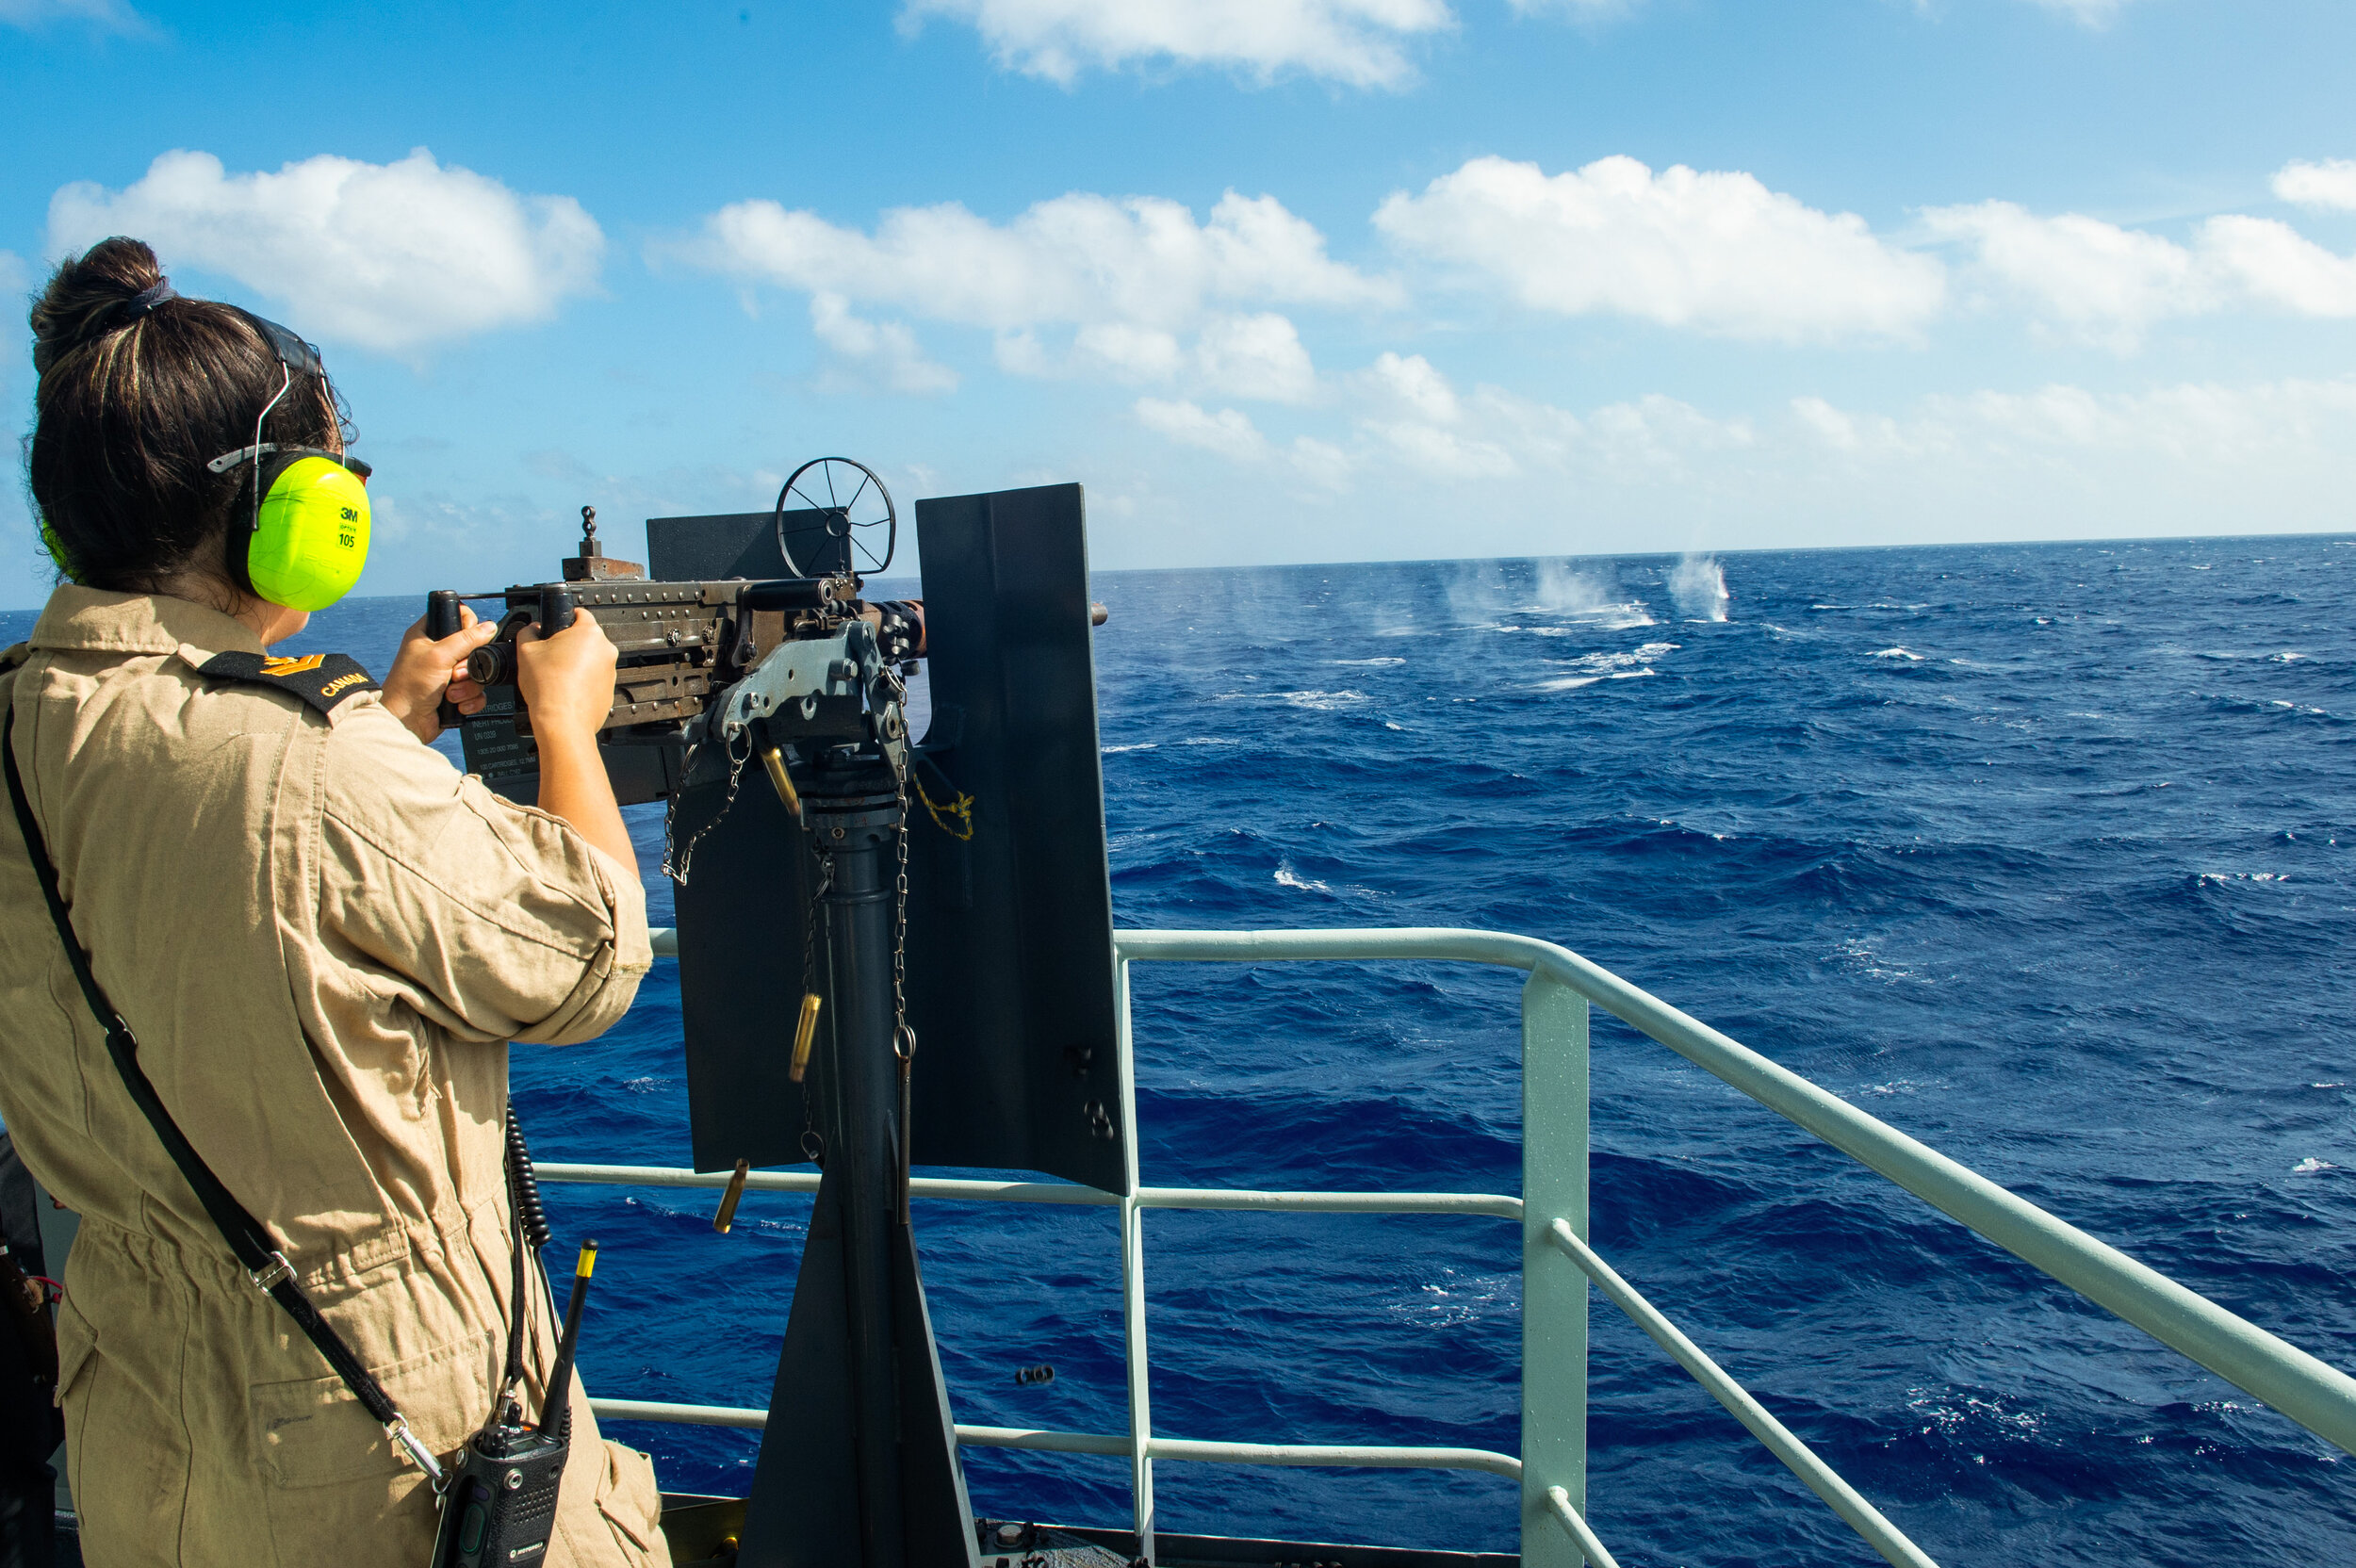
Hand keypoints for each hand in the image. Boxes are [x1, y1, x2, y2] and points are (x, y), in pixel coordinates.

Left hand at [381, 607, 499, 743]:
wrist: (406, 723)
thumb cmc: (409, 687)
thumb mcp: (439, 655)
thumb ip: (466, 639)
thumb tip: (489, 626)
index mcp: (428, 634)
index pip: (457, 616)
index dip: (467, 626)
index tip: (464, 640)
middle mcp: (438, 652)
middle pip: (473, 648)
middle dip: (468, 665)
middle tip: (453, 673)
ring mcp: (447, 673)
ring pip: (477, 672)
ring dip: (467, 686)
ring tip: (450, 692)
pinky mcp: (456, 692)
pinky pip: (478, 692)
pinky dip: (470, 699)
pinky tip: (456, 703)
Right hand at [515, 608, 618, 744]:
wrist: (562, 722)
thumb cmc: (548, 688)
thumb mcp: (526, 650)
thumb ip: (529, 632)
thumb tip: (532, 629)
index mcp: (589, 633)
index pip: (580, 613)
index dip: (564, 618)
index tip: (556, 626)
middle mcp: (606, 650)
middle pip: (585, 639)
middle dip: (568, 644)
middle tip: (549, 656)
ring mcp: (611, 672)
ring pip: (591, 660)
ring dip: (576, 664)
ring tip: (556, 676)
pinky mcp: (610, 690)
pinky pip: (594, 679)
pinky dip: (582, 682)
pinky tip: (566, 689)